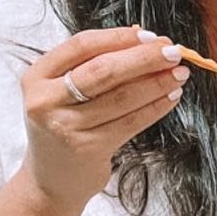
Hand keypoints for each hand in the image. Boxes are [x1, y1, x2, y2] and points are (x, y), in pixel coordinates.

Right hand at [19, 27, 188, 211]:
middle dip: (144, 58)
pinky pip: (131, 121)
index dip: (119, 37)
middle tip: (173, 52)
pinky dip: (156, 107)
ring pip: (122, 97)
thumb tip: (144, 40)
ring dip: (157, 82)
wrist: (50, 180)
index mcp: (38, 76)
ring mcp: (65, 127)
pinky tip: (171, 97)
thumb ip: (94, 64)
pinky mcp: (88, 149)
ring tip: (179, 74)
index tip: (150, 36)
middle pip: (103, 70)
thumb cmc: (65, 125)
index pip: (82, 45)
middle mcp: (46, 100)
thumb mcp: (65, 91)